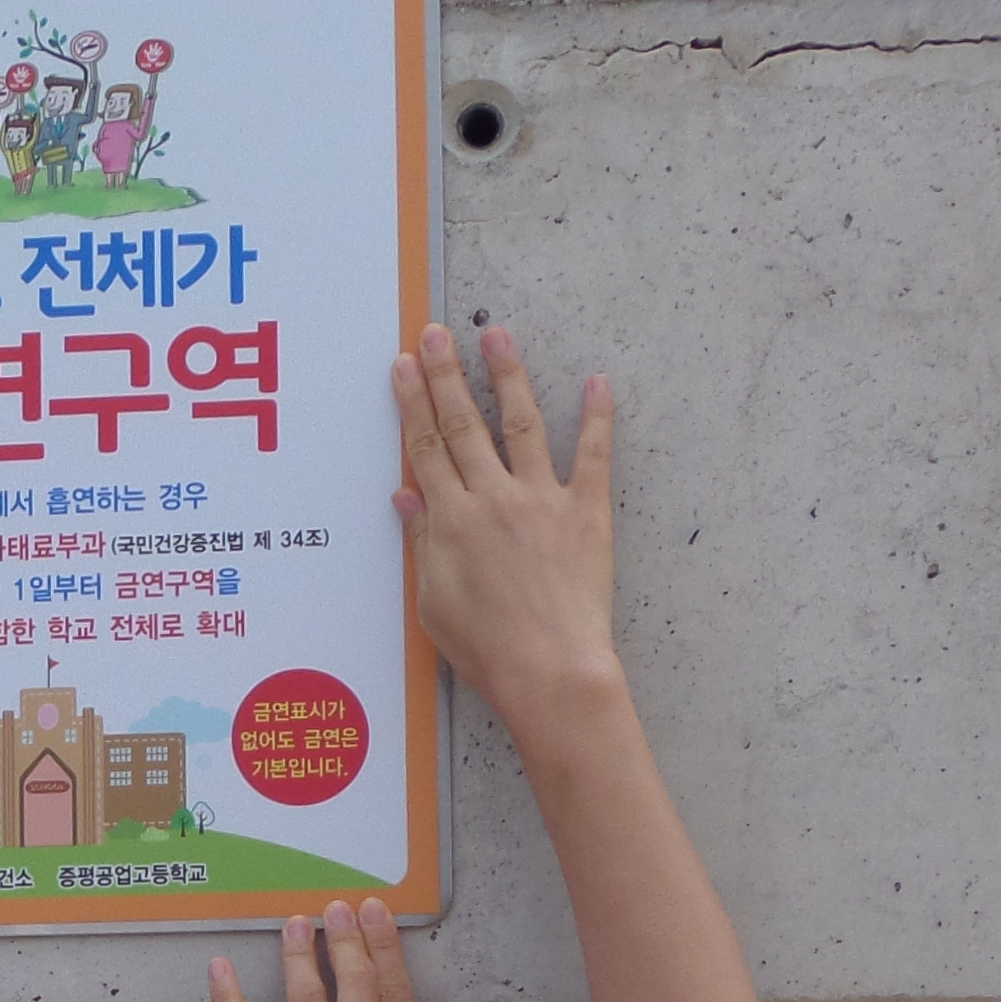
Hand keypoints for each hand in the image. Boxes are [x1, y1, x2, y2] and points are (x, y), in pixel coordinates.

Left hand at [207, 900, 471, 1001]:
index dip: (384, 947)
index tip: (375, 913)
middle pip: (352, 986)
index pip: (394, 994)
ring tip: (296, 921)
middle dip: (345, 939)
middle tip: (337, 906)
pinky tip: (220, 968)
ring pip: (304, 1000)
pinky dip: (228, 1000)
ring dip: (299, 954)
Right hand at [394, 323, 617, 722]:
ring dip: (507, 376)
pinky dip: (597, 418)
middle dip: (444, 374)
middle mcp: (492, 499)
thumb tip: (405, 495)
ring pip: (519, 424)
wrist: (548, 669)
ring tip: (497, 337)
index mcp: (450, 521)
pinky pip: (591, 456)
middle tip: (434, 333)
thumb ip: (421, 541)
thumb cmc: (488, 648)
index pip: (424, 448)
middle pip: (461, 424)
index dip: (411, 403)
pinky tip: (597, 383)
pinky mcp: (585, 514)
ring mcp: (540, 501)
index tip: (403, 367)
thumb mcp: (433, 600)